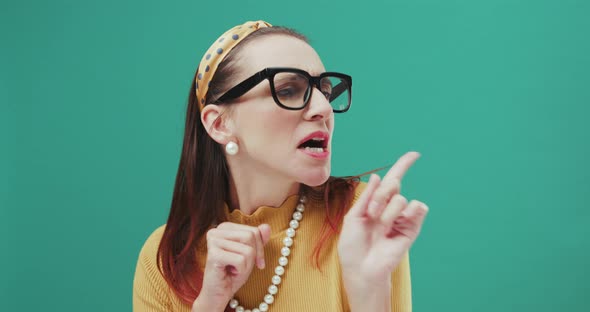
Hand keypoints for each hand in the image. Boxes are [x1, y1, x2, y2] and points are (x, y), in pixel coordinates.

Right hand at [193, 222, 270, 310]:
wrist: (218, 294)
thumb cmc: (233, 274)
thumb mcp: (251, 255)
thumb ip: (258, 240)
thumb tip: (267, 226)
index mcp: (224, 227)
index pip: (253, 230)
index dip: (260, 248)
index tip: (257, 262)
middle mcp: (216, 231)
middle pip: (251, 236)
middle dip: (254, 256)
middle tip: (242, 267)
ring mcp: (213, 241)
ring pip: (247, 249)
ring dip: (246, 265)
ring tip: (234, 270)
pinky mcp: (213, 255)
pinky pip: (241, 260)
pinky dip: (241, 270)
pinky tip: (230, 273)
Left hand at [338, 151, 428, 289]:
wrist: (361, 267)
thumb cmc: (353, 245)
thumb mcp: (353, 216)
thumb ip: (367, 196)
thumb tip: (379, 175)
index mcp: (376, 202)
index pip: (393, 180)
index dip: (403, 166)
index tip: (415, 155)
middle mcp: (390, 208)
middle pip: (393, 185)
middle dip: (379, 196)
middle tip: (371, 213)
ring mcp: (402, 218)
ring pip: (401, 199)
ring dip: (388, 210)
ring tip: (380, 225)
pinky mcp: (412, 228)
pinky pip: (418, 208)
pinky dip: (410, 211)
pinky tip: (399, 222)